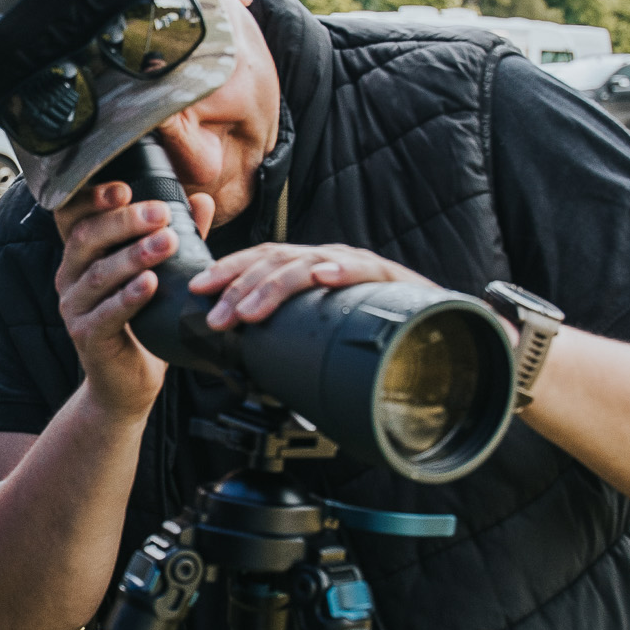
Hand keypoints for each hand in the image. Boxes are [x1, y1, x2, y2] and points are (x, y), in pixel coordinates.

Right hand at [53, 180, 215, 418]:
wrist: (127, 383)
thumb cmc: (143, 324)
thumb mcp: (161, 274)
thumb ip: (176, 237)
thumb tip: (203, 199)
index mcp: (81, 256)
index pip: (75, 217)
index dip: (92, 199)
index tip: (125, 187)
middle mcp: (69, 278)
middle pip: (87, 239)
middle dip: (124, 222)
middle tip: (161, 213)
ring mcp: (74, 308)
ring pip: (98, 274)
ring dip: (133, 256)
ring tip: (166, 243)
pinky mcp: (87, 336)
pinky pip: (106, 313)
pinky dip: (129, 297)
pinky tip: (151, 283)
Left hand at [187, 242, 432, 329]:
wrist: (433, 326)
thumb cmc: (369, 331)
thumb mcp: (319, 332)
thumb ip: (289, 339)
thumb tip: (246, 369)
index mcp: (307, 269)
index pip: (260, 260)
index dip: (227, 271)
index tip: (197, 289)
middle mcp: (325, 259)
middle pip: (274, 261)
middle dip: (239, 288)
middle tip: (218, 318)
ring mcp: (354, 264)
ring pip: (306, 265)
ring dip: (273, 287)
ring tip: (250, 311)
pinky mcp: (386, 277)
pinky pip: (360, 270)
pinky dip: (339, 270)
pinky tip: (322, 277)